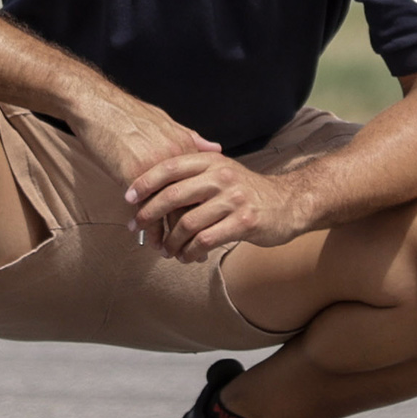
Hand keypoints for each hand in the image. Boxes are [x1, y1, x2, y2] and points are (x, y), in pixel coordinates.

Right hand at [69, 94, 219, 247]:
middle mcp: (174, 160)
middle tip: (197, 253)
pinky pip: (144, 209)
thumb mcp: (165, 121)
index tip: (208, 229)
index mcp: (184, 146)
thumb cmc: (127, 113)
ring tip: (172, 253)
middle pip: (190, 203)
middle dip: (193, 230)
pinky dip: (147, 228)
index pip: (201, 186)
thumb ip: (191, 138)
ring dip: (170, 236)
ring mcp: (154, 169)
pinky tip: (148, 241)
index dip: (204, 211)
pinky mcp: (132, 176)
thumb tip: (215, 147)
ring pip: (168, 211)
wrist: (97, 106)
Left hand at [125, 153, 309, 262]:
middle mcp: (221, 176)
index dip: (145, 182)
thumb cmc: (247, 191)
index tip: (128, 197)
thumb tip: (152, 183)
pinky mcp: (244, 221)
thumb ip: (193, 173)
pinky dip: (190, 251)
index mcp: (212, 161)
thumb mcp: (222, 171)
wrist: (288, 203)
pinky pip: (206, 240)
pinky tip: (186, 256)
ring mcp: (234, 199)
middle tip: (135, 228)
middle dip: (149, 214)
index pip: (170, 167)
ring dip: (171, 241)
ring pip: (188, 223)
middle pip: (173, 195)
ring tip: (165, 250)